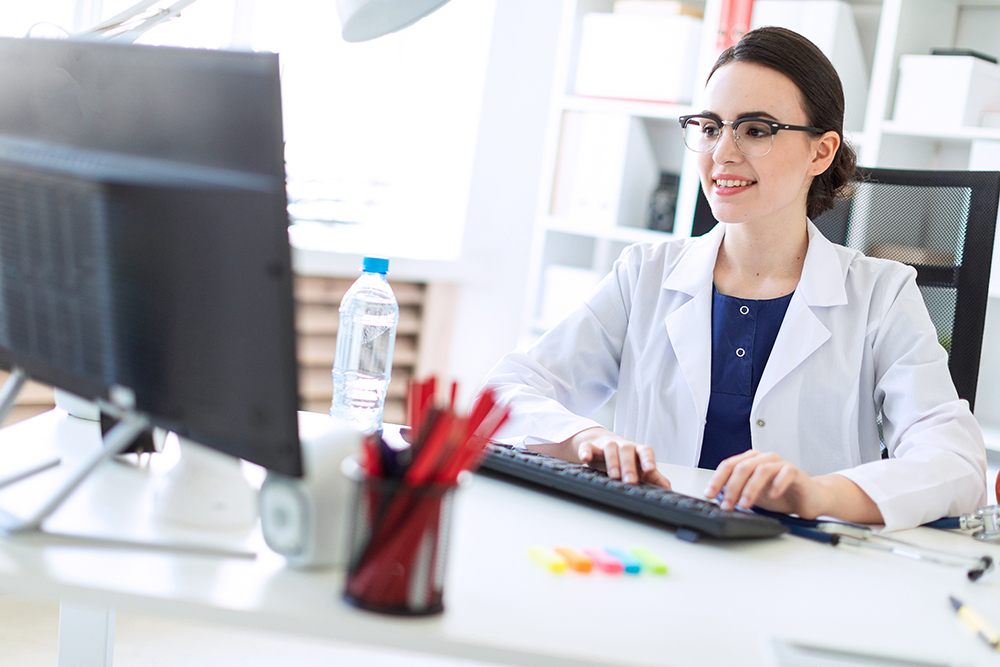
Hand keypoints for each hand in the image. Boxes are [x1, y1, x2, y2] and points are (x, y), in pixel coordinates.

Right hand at [569, 427, 670, 488]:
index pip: (645, 451)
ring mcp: (606, 445)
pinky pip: (587, 447)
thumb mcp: (639, 467)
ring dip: (612, 461)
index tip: (650, 469)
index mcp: (637, 451)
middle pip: (627, 450)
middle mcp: (622, 446)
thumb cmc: (624, 458)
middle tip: (630, 481)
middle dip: (629, 466)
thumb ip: (653, 477)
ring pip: (610, 448)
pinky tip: (585, 459)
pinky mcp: (590, 447)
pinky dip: (586, 452)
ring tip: (614, 476)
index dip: (648, 459)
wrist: (601, 443)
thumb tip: (668, 489)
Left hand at [703, 450, 829, 517]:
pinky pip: (785, 473)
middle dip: (732, 487)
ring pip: (761, 470)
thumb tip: (718, 500)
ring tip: (745, 505)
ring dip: (750, 489)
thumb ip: (737, 494)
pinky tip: (772, 496)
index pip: (728, 465)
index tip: (709, 494)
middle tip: (727, 505)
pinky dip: (777, 484)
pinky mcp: (795, 471)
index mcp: (750, 461)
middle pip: (742, 467)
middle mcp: (763, 458)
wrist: (809, 498)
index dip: (717, 480)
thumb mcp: (753, 496)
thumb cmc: (781, 495)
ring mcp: (779, 463)